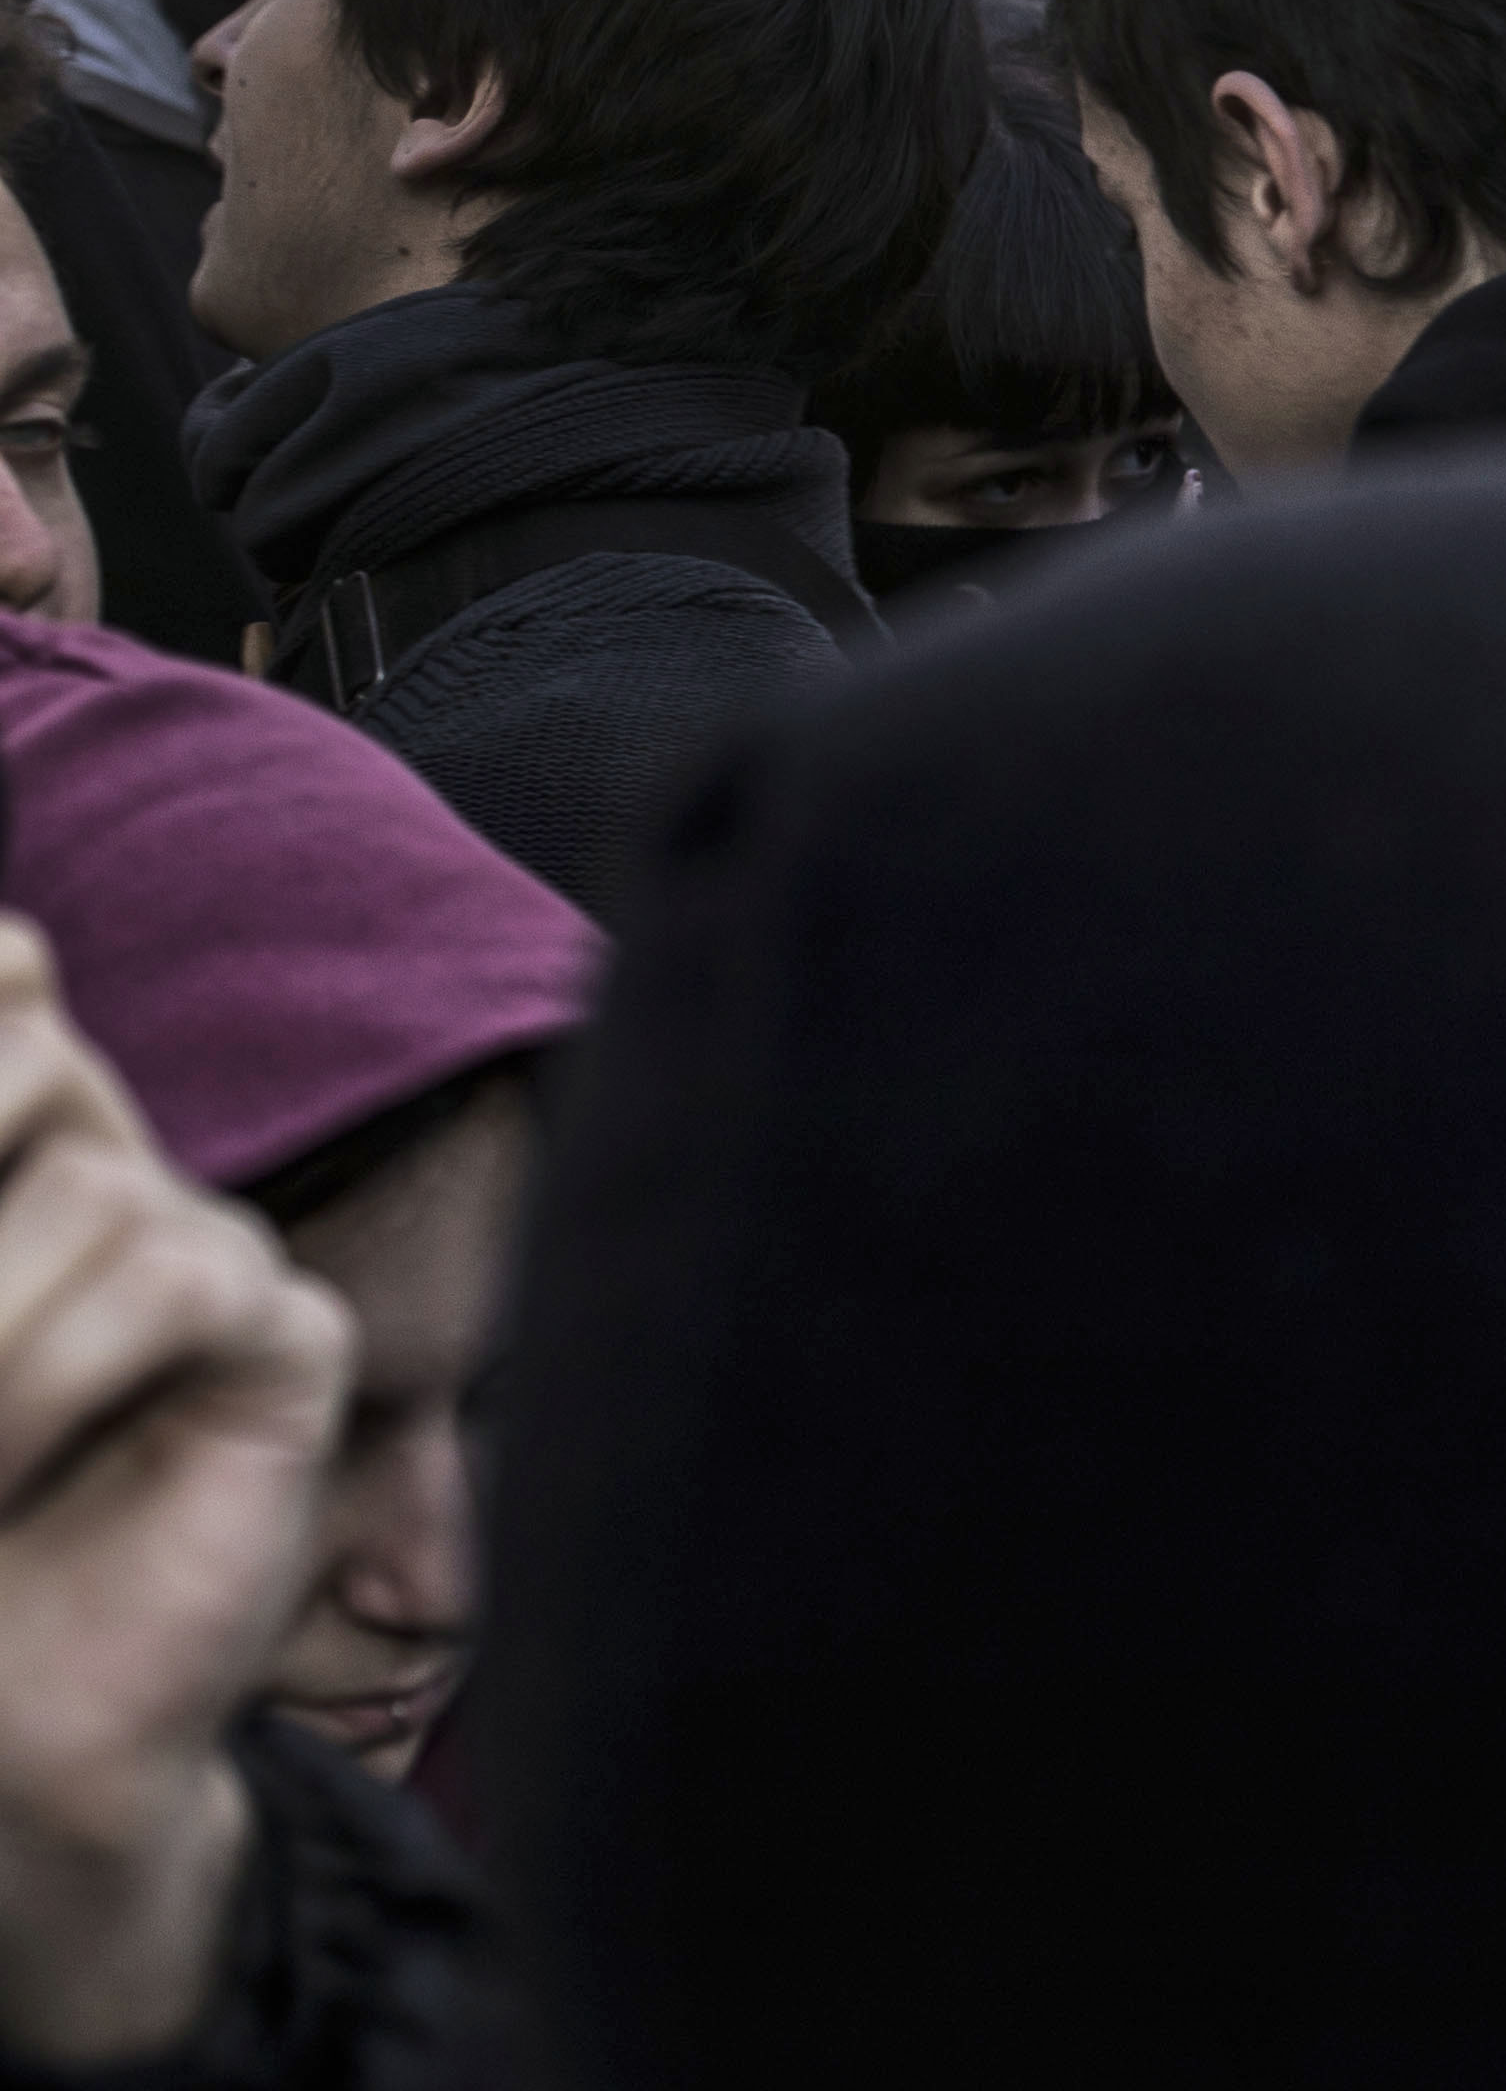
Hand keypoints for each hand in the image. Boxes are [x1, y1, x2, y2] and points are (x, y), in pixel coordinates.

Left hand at [0, 917, 347, 2066]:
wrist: (2, 1727)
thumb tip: (0, 975)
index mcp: (3, 1160)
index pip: (9, 980)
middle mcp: (101, 1177)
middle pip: (30, 1041)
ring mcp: (201, 1254)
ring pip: (94, 1190)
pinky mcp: (281, 1345)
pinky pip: (185, 1283)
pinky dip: (64, 1373)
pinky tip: (21, 1469)